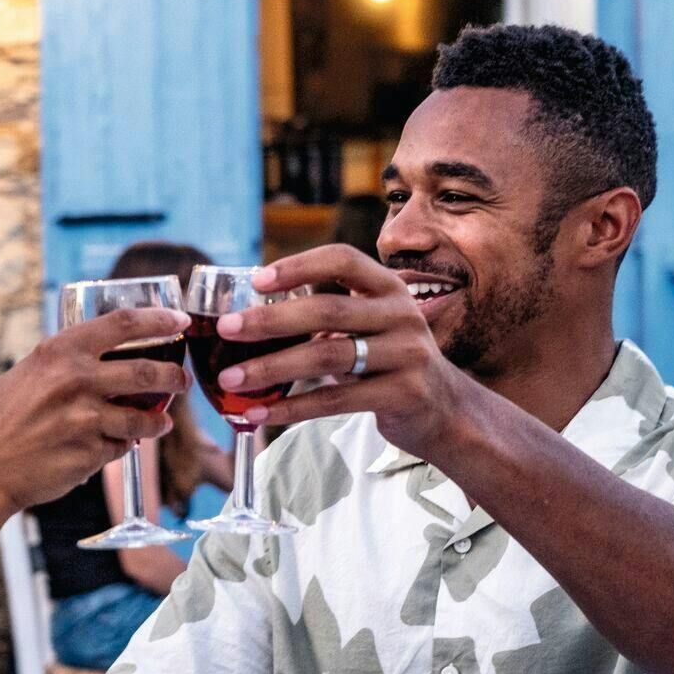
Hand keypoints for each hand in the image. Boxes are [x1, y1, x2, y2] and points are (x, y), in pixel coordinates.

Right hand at [0, 307, 190, 520]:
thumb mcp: (28, 374)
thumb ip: (66, 365)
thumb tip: (107, 361)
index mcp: (60, 351)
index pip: (123, 323)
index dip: (159, 319)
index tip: (180, 321)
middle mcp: (77, 379)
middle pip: (148, 370)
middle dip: (175, 376)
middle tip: (182, 379)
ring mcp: (87, 418)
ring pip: (144, 417)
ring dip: (159, 420)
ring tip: (161, 422)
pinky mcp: (91, 453)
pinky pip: (121, 446)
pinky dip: (121, 446)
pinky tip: (111, 446)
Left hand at [211, 244, 462, 460]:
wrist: (447, 411)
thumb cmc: (391, 362)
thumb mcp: (372, 326)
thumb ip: (330, 315)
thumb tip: (252, 315)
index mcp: (389, 288)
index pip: (343, 260)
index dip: (298, 266)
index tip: (256, 280)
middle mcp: (402, 315)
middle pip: (327, 311)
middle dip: (270, 320)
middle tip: (226, 329)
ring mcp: (407, 355)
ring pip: (327, 357)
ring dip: (271, 368)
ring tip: (230, 379)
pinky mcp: (403, 394)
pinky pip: (335, 400)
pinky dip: (291, 407)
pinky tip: (259, 412)